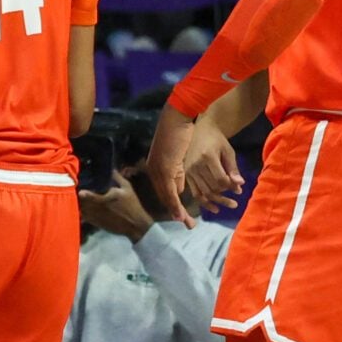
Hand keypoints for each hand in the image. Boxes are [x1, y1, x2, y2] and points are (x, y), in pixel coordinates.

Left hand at [82, 177, 152, 240]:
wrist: (135, 224)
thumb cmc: (132, 205)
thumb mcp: (127, 188)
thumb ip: (118, 178)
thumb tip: (111, 168)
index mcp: (104, 199)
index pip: (88, 196)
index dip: (82, 193)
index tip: (80, 190)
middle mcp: (98, 209)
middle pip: (82, 204)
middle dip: (79, 199)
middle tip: (77, 194)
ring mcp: (97, 217)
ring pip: (82, 211)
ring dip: (80, 206)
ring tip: (79, 201)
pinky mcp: (97, 224)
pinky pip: (85, 219)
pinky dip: (83, 214)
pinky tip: (84, 209)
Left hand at [143, 107, 200, 224]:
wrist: (179, 117)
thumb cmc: (180, 132)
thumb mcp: (178, 156)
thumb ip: (177, 173)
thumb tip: (180, 189)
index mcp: (156, 167)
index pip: (164, 190)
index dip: (173, 205)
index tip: (182, 217)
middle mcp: (154, 170)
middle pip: (164, 196)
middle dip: (176, 212)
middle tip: (187, 224)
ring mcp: (158, 169)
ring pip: (166, 196)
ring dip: (177, 211)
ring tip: (188, 223)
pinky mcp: (165, 168)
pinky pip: (170, 190)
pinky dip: (175, 203)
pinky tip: (181, 213)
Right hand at [183, 118, 245, 213]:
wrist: (200, 131)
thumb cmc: (217, 140)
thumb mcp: (228, 151)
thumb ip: (233, 168)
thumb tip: (240, 185)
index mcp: (207, 157)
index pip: (220, 180)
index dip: (231, 187)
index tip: (239, 191)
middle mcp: (196, 165)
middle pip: (212, 188)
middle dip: (225, 197)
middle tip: (235, 202)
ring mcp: (189, 171)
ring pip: (204, 193)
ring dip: (217, 201)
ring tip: (229, 204)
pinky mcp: (186, 175)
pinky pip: (195, 193)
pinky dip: (205, 202)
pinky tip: (214, 208)